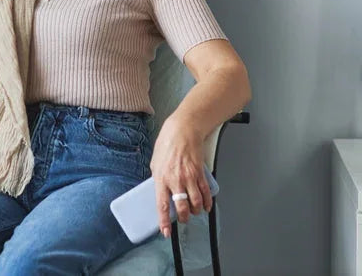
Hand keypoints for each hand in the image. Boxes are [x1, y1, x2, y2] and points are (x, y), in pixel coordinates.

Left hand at [149, 115, 212, 238]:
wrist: (184, 130)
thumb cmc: (168, 142)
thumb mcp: (155, 161)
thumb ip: (157, 177)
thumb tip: (160, 189)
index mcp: (161, 178)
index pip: (162, 205)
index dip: (164, 221)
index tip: (166, 232)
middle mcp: (176, 180)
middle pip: (182, 207)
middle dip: (184, 217)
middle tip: (184, 218)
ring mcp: (189, 177)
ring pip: (195, 202)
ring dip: (196, 211)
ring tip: (194, 212)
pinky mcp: (200, 173)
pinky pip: (205, 192)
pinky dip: (207, 202)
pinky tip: (206, 206)